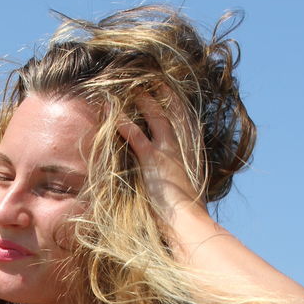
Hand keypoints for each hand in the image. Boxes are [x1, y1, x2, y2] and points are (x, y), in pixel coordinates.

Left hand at [118, 94, 207, 231]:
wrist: (188, 223)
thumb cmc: (185, 214)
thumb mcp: (185, 191)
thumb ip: (177, 178)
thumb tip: (171, 178)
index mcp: (191, 154)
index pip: (186, 122)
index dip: (177, 105)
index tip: (169, 92)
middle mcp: (183, 148)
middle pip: (175, 112)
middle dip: (165, 94)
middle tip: (154, 79)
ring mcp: (169, 152)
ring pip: (157, 117)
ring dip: (143, 101)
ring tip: (132, 89)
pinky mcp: (153, 160)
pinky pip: (136, 135)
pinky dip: (124, 124)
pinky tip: (113, 115)